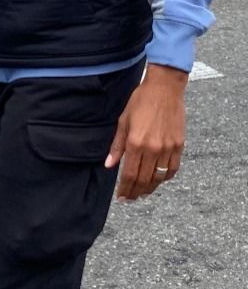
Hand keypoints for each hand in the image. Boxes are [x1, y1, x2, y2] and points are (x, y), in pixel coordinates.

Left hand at [107, 64, 188, 200]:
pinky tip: (159, 180)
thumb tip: (109, 165)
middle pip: (144, 179)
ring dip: (150, 188)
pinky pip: (173, 169)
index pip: (129, 174)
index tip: (121, 197)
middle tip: (130, 199)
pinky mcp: (179, 145)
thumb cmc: (140, 102)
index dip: (125, 188)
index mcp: (136, 143)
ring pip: (160, 177)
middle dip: (136, 192)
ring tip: (142, 193)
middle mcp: (153, 149)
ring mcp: (168, 148)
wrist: (164, 89)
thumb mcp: (122, 121)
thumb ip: (117, 146)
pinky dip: (166, 178)